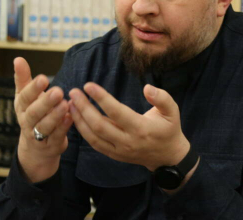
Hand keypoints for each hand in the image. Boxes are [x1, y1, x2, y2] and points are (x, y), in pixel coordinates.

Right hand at [14, 57, 72, 181]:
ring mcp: (38, 135)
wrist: (36, 148)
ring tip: (65, 104)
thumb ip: (23, 78)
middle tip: (58, 91)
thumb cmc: (32, 114)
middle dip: (45, 102)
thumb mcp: (25, 97)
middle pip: (34, 113)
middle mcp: (27, 122)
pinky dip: (64, 127)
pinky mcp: (51, 145)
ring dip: (55, 115)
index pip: (25, 97)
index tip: (44, 78)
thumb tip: (18, 58)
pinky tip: (71, 117)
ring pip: (45, 126)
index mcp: (22, 107)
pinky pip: (57, 136)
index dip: (33, 88)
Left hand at [68, 83, 190, 172]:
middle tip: (73, 92)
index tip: (88, 85)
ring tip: (70, 103)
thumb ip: (162, 98)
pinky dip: (82, 131)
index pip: (116, 112)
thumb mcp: (173, 111)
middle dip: (83, 107)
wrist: (167, 157)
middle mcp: (127, 141)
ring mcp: (119, 150)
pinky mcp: (114, 155)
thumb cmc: (169, 129)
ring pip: (93, 136)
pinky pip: (94, 143)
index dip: (101, 98)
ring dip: (79, 119)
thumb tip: (147, 88)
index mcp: (141, 128)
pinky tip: (76, 117)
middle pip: (99, 125)